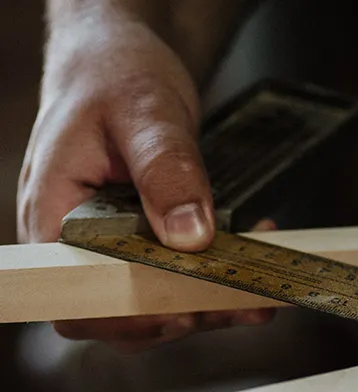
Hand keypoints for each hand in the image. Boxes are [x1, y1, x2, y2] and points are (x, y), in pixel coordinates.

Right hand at [17, 8, 272, 350]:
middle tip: (237, 299)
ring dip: (210, 303)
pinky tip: (251, 263)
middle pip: (122, 310)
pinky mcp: (144, 243)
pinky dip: (217, 279)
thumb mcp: (144, 112)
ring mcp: (113, 245)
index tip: (179, 313)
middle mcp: (80, 240)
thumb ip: (165, 170)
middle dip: (183, 314)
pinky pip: (176, 277)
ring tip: (257, 289)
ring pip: (155, 301)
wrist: (121, 59)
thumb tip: (190, 236)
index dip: (122, 319)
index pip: (74, 297)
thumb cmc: (113, 73)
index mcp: (53, 211)